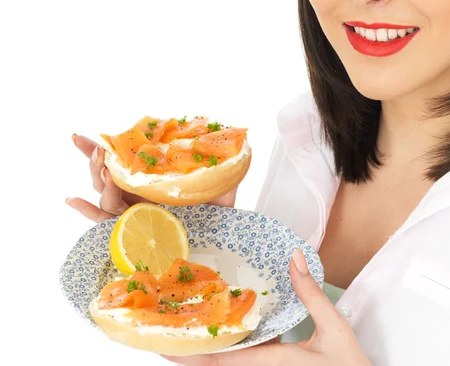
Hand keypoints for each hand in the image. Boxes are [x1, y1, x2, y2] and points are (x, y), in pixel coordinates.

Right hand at [66, 135, 238, 222]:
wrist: (219, 246)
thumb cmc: (216, 216)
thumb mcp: (222, 187)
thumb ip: (224, 168)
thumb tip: (239, 143)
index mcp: (153, 181)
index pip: (125, 161)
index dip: (105, 147)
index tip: (90, 135)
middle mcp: (138, 195)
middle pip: (107, 174)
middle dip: (96, 158)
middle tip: (98, 149)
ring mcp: (133, 213)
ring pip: (106, 195)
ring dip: (100, 179)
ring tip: (104, 168)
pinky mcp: (131, 232)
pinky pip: (104, 223)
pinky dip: (86, 211)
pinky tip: (71, 198)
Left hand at [163, 249, 371, 365]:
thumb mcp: (335, 330)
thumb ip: (311, 295)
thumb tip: (294, 257)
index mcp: (271, 365)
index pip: (219, 361)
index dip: (188, 352)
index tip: (163, 340)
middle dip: (185, 352)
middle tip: (159, 332)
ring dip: (202, 351)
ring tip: (180, 330)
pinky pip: (242, 362)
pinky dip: (223, 352)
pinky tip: (220, 336)